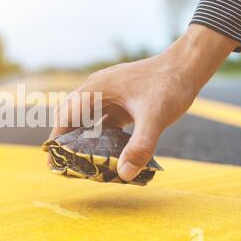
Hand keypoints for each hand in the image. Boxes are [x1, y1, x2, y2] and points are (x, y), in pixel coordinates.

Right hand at [49, 24, 238, 181]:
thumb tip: (124, 174)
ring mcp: (108, 94)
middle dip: (66, 141)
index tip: (52, 162)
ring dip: (82, 139)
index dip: (56, 140)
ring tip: (82, 162)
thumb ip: (140, 145)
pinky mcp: (119, 100)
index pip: (66, 116)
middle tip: (66, 167)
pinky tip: (106, 153)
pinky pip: (102, 120)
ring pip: (86, 119)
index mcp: (96, 89)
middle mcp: (96, 90)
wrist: (187, 65)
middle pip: (71, 117)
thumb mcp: (155, 117)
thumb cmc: (169, 86)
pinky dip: (100, 136)